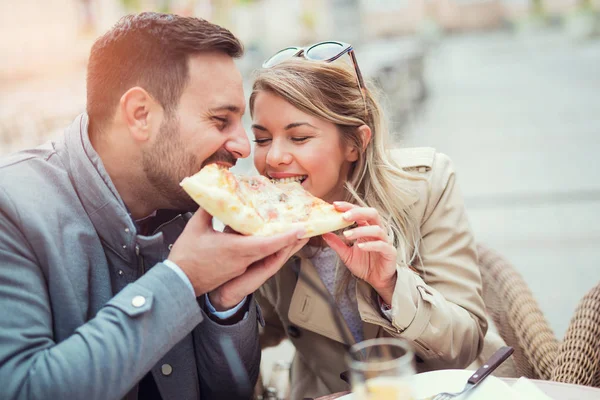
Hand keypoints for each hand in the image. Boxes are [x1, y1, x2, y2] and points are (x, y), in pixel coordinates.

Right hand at [168, 208, 305, 301]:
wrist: (179, 281)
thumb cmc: (186, 255)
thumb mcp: (195, 228)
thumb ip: (207, 210)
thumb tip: (214, 196)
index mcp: (235, 249)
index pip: (267, 244)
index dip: (285, 237)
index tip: (300, 229)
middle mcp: (242, 260)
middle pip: (272, 249)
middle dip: (288, 238)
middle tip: (302, 227)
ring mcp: (240, 266)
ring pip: (264, 253)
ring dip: (278, 243)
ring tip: (290, 231)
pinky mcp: (236, 270)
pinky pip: (255, 258)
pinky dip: (265, 248)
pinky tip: (267, 239)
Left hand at [322, 202, 397, 304]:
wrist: (377, 280)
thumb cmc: (364, 264)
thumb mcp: (346, 254)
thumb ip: (337, 243)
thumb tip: (323, 233)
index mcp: (367, 228)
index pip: (359, 212)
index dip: (348, 207)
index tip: (335, 205)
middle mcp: (377, 231)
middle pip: (372, 214)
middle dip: (357, 212)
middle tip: (343, 216)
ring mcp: (385, 241)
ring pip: (377, 229)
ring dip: (361, 230)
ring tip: (347, 235)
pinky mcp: (390, 252)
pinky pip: (382, 245)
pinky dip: (370, 244)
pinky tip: (360, 246)